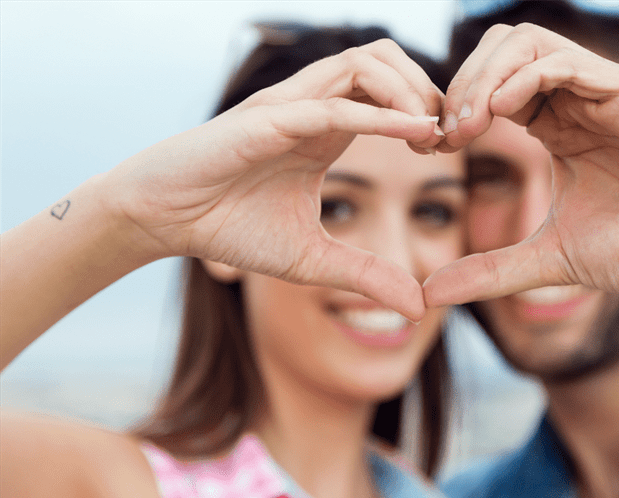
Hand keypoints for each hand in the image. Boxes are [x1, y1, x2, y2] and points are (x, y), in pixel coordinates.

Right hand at [106, 40, 443, 320]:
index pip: (390, 88)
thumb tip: (419, 308)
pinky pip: (333, 105)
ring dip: (410, 90)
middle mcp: (313, 104)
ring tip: (431, 133)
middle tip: (446, 136)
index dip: (428, 108)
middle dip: (429, 87)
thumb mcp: (313, 260)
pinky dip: (379, 115)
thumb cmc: (229, 227)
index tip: (446, 149)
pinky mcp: (267, 119)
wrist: (163, 220)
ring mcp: (290, 106)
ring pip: (365, 63)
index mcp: (327, 127)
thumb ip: (366, 276)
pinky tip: (415, 132)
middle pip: (386, 58)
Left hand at [425, 24, 618, 305]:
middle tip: (442, 135)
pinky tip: (500, 114)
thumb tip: (430, 294)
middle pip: (498, 50)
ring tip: (466, 125)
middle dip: (459, 85)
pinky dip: (525, 77)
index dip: (451, 109)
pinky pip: (567, 63)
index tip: (431, 150)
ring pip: (527, 42)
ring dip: (484, 76)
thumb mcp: (551, 261)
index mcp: (555, 126)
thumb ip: (491, 271)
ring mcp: (602, 92)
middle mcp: (574, 100)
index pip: (487, 86)